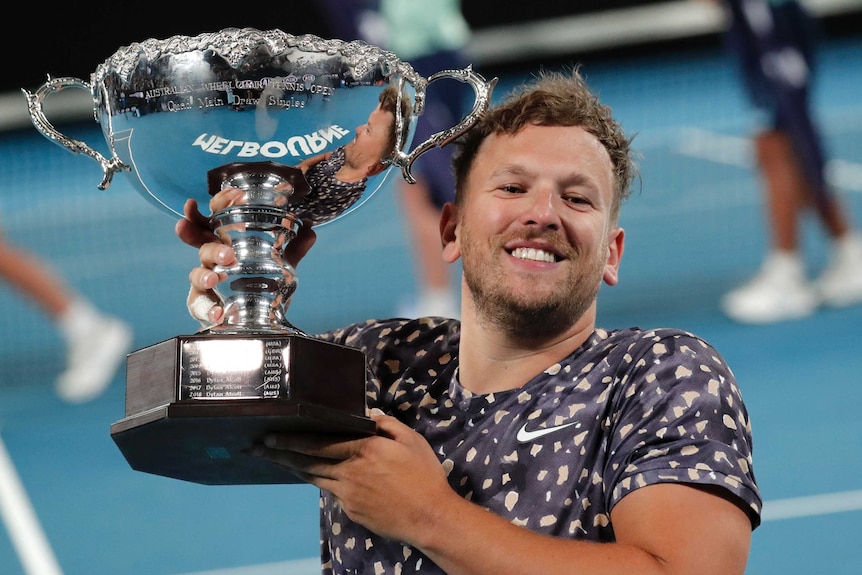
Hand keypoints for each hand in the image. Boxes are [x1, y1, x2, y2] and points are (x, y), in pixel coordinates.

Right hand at [179, 188, 317, 324]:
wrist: (252, 319)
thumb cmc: (258, 284)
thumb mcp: (278, 265)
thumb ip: (293, 248)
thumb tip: (311, 228)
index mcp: (227, 243)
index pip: (217, 217)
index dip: (221, 203)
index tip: (233, 194)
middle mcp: (213, 260)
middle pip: (202, 244)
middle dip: (205, 241)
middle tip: (227, 252)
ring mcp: (205, 283)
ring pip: (197, 274)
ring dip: (204, 275)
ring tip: (215, 279)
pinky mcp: (203, 306)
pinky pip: (200, 306)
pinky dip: (209, 309)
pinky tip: (218, 312)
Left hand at [252, 411, 454, 543]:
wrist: (429, 517)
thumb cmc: (423, 475)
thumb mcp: (410, 441)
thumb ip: (387, 425)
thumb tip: (369, 415)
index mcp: (363, 449)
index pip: (319, 442)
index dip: (292, 439)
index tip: (270, 435)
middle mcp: (349, 471)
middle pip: (307, 461)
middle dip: (279, 454)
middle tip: (257, 448)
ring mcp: (347, 493)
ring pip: (313, 477)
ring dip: (292, 468)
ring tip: (274, 460)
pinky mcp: (350, 509)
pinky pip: (330, 490)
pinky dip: (318, 481)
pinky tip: (310, 476)